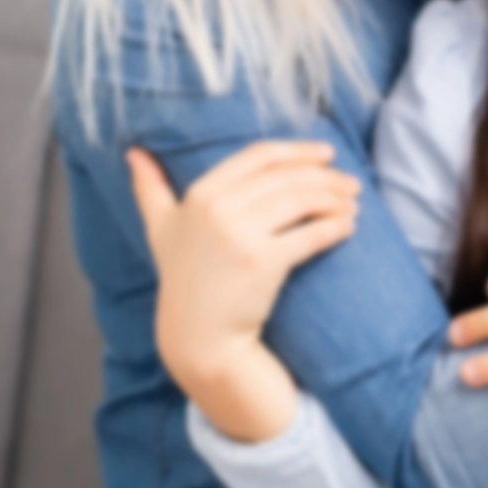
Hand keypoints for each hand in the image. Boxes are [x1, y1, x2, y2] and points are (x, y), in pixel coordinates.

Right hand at [128, 142, 360, 438]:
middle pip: (288, 177)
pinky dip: (337, 226)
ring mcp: (239, 236)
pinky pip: (312, 233)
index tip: (327, 153)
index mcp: (199, 195)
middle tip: (352, 184)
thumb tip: (133, 153)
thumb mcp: (161, 230)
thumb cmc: (186, 279)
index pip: (259, 156)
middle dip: (327, 176)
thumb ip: (149, 190)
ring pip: (304, 200)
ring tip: (353, 204)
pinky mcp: (263, 262)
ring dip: (337, 198)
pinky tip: (348, 226)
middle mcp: (216, 209)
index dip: (298, 150)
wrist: (198, 337)